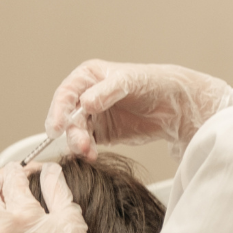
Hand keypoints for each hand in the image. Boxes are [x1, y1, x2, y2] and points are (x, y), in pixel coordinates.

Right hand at [46, 60, 232, 159]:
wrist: (176, 106)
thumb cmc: (154, 84)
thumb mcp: (129, 82)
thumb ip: (106, 92)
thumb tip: (85, 103)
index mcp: (88, 77)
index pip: (66, 93)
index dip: (58, 110)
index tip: (56, 127)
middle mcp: (86, 96)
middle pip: (68, 116)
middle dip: (71, 131)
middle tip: (80, 144)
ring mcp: (93, 116)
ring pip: (76, 132)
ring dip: (78, 143)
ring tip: (88, 152)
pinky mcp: (102, 134)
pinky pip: (87, 143)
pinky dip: (87, 151)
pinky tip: (92, 156)